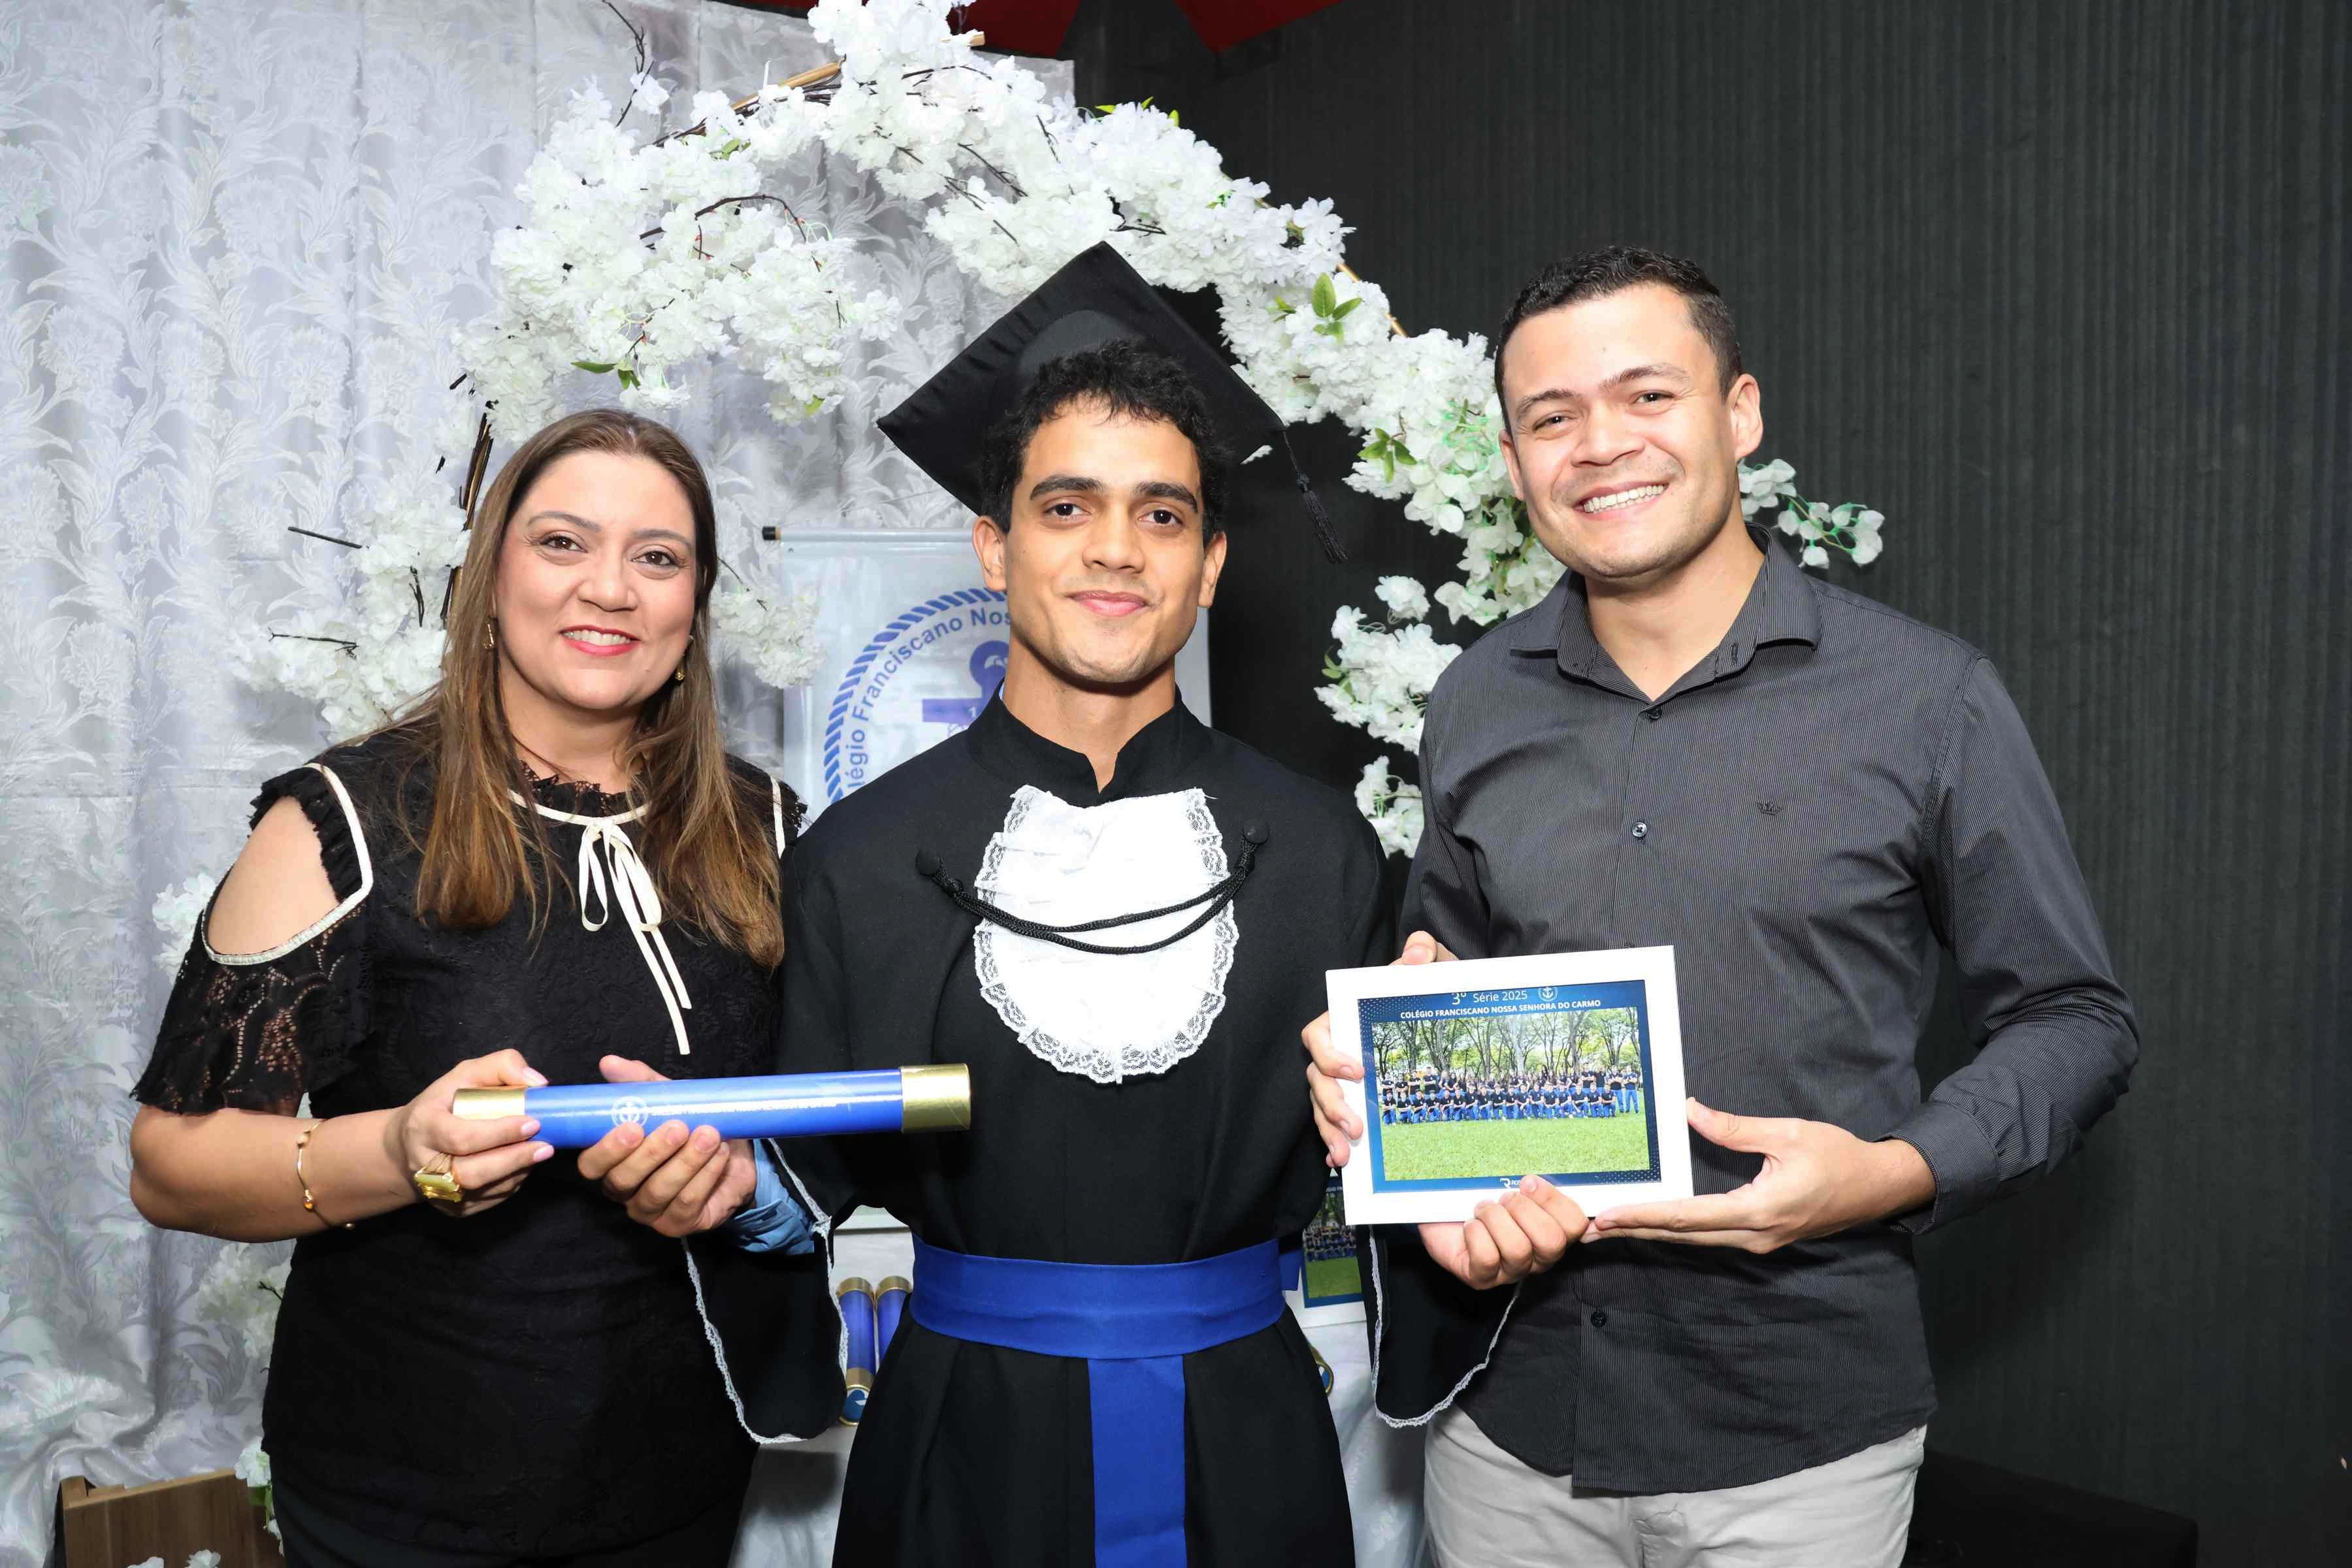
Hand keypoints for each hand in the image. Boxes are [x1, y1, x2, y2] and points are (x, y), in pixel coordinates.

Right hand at [386, 1049, 553, 1218]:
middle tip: (546, 1146)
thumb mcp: (465, 1074)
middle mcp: (424, 1164)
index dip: (500, 1133)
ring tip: (539, 1154)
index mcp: (424, 1126)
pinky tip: (522, 1167)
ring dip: (517, 1172)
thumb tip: (538, 1083)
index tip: (533, 1123)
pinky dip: (511, 1184)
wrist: (406, 1146)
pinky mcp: (450, 1209)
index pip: (462, 1137)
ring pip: (483, 1190)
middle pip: (472, 1172)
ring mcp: (436, 1191)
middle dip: (514, 1159)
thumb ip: (502, 1066)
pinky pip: (488, 1201)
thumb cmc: (443, 1104)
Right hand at [575, 1055, 758, 1237]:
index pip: (591, 1165)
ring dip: (686, 1162)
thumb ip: (640, 1083)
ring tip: (710, 1135)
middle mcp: (624, 1190)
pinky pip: (686, 1204)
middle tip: (679, 1127)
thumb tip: (609, 1062)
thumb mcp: (669, 1097)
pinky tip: (720, 1155)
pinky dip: (705, 1177)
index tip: (633, 1126)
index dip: (606, 1149)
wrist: (733, 1152)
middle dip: (652, 1153)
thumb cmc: (690, 1123)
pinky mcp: (678, 1224)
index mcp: (612, 1161)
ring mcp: (650, 1211)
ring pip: (658, 1192)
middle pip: (622, 1180)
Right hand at [1302, 930, 1455, 1166]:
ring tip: (1346, 1153)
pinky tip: (1343, 1161)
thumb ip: (1425, 954)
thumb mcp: (1433, 970)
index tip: (1356, 1071)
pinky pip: (1334, 1122)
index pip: (1319, 1035)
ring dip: (1329, 1129)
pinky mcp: (1354, 1098)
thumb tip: (1419, 951)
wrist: (1443, 1012)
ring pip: (1322, 1104)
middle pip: (1317, 1078)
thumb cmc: (1429, 990)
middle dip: (1330, 1105)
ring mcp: (1344, 1078)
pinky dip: (1333, 1141)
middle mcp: (1338, 1050)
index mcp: (1346, 1018)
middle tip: (1354, 1125)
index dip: (1329, 1054)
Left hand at [1419, 1175, 1586, 1288]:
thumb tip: (1534, 1183)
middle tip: (1504, 1198)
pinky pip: (1487, 1257)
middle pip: (1552, 1241)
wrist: (1439, 1209)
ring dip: (1496, 1219)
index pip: (1577, 1226)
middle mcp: (1537, 1256)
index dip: (1567, 1208)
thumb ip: (1533, 1184)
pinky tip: (1470, 1226)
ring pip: (1518, 1249)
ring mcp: (1511, 1271)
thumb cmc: (1479, 1196)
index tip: (1542, 1188)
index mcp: (1552, 1230)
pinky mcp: (1482, 1278)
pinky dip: (1476, 1233)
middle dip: (1524, 1210)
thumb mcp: (1508, 1183)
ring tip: (1483, 1210)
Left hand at [1584, 1099, 1936, 1253]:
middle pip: (1681, 1234)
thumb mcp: (1788, 1134)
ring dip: (1651, 1232)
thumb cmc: (1839, 1157)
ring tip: (1610, 1227)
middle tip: (1588, 1228)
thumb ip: (1734, 1128)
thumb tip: (1689, 1110)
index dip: (1642, 1216)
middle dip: (1633, 1231)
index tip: (1606, 1216)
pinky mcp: (1762, 1237)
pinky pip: (1710, 1236)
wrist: (1878, 1187)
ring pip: (1693, 1239)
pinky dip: (1676, 1229)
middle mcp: (1753, 1234)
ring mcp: (1758, 1241)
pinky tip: (1653, 1224)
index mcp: (1758, 1210)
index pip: (1685, 1216)